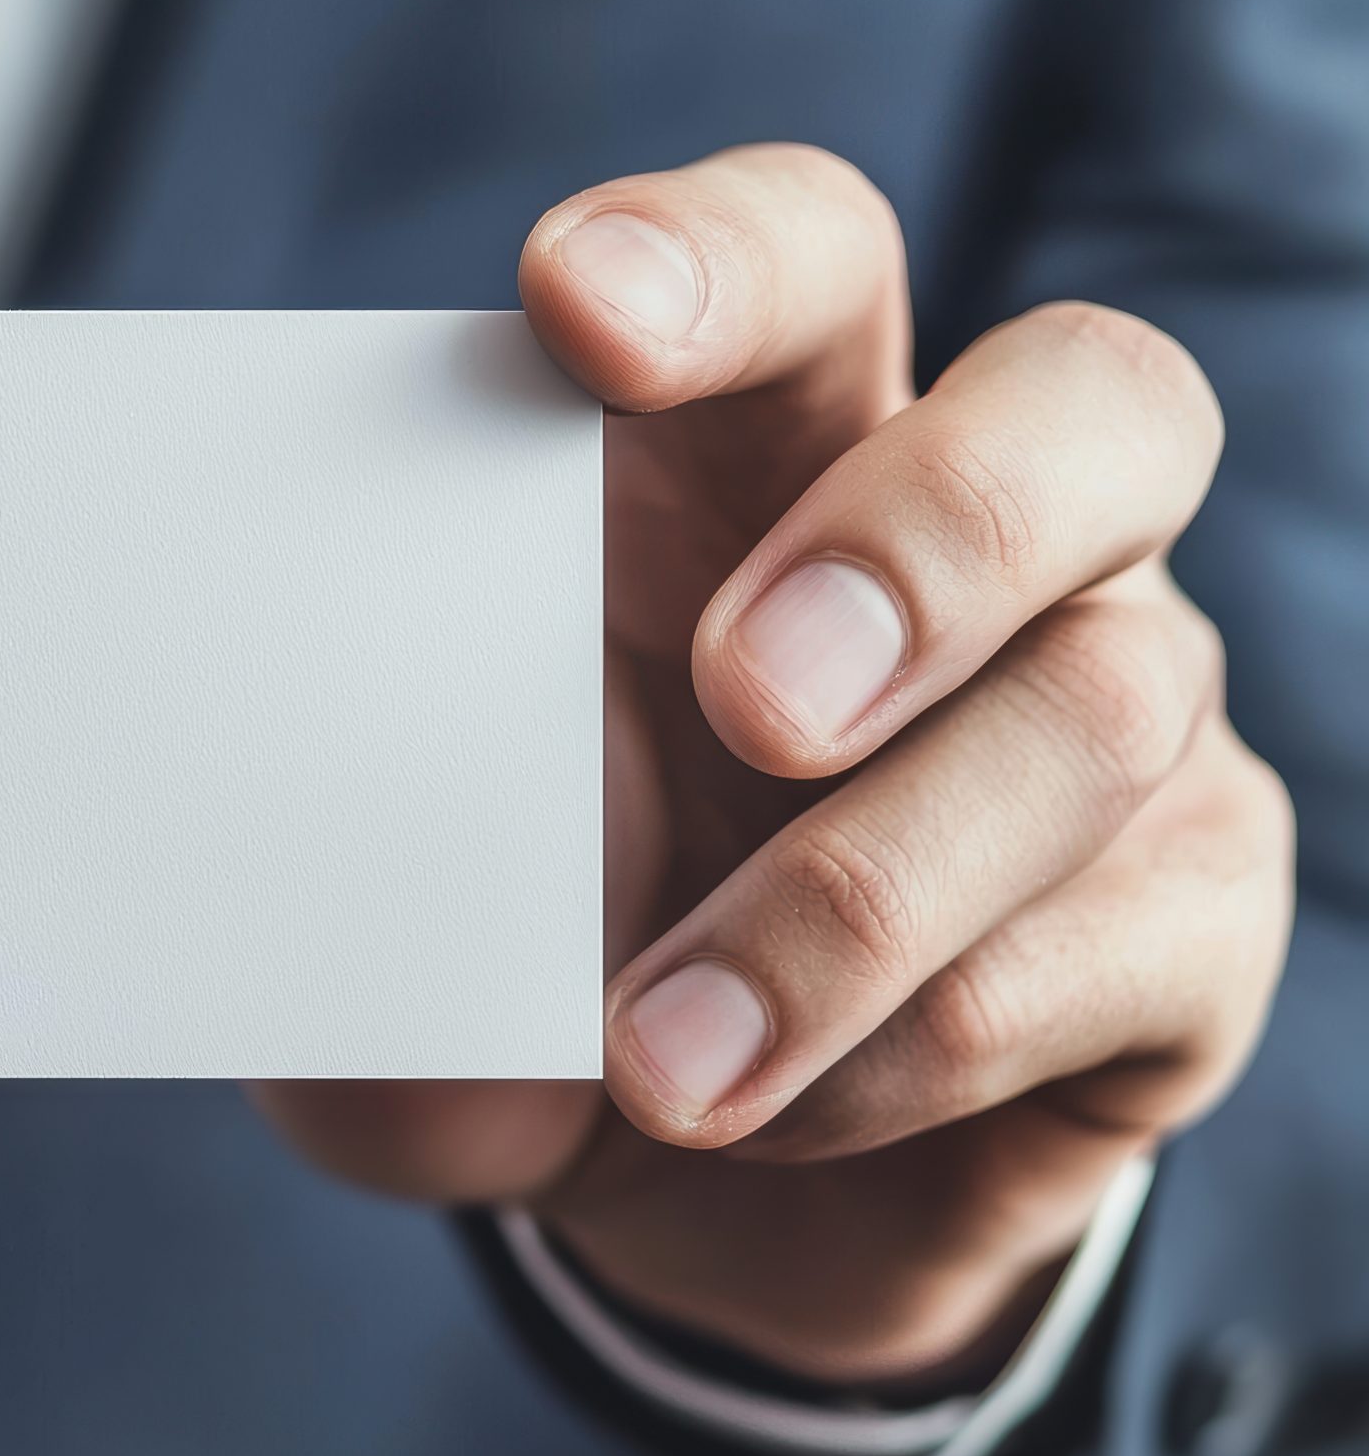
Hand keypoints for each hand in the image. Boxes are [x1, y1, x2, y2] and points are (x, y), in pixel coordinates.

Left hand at [256, 144, 1297, 1385]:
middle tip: (751, 700)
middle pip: (1088, 394)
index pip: (797, 261)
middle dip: (928, 530)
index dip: (714, 258)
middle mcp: (974, 552)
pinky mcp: (1186, 918)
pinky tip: (761, 1112)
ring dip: (854, 902)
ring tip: (659, 1061)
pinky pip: (1114, 946)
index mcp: (753, 464)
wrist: (685, 1197)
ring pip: (1100, 704)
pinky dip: (909, 1047)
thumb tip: (269, 798)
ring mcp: (1106, 719)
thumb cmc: (525, 971)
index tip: (572, 308)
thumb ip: (346, 840)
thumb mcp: (394, 905)